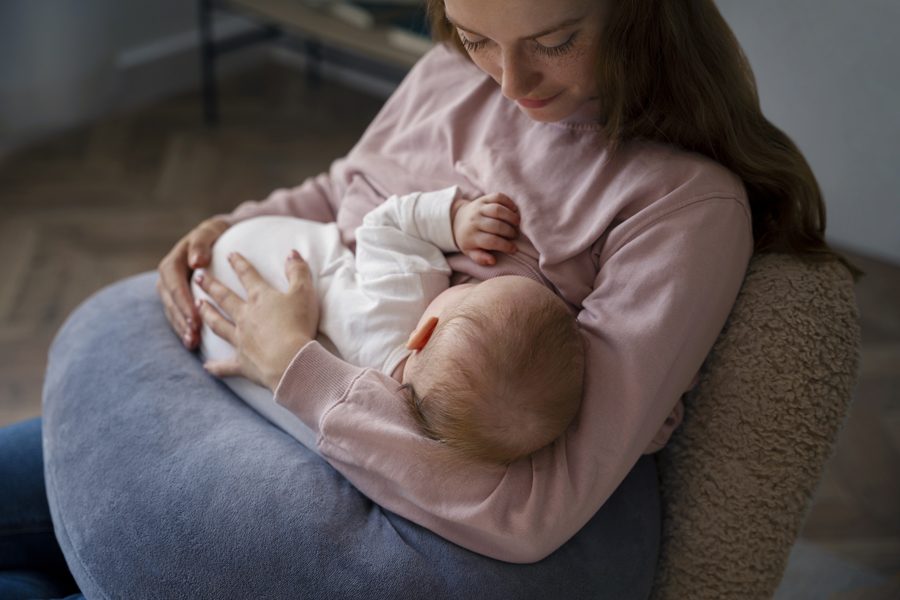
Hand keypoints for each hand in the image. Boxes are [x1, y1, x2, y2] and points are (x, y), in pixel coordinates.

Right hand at [157, 217, 229, 348]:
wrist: (223, 236)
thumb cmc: (219, 233)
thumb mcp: (211, 230)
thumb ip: (201, 243)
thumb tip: (196, 262)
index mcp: (173, 261)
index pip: (173, 283)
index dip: (182, 301)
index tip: (195, 317)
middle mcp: (168, 277)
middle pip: (170, 301)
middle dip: (181, 319)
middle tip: (193, 336)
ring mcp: (172, 290)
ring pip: (172, 311)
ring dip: (181, 328)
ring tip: (192, 343)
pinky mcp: (179, 300)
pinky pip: (178, 316)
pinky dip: (184, 329)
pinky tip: (193, 343)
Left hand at [194, 250, 318, 390]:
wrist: (290, 361)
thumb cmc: (298, 325)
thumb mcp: (304, 292)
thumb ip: (298, 271)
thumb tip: (292, 253)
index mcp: (260, 298)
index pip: (247, 275)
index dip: (239, 263)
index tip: (229, 254)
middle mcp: (245, 316)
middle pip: (225, 298)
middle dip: (211, 285)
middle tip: (197, 277)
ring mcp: (241, 339)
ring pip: (218, 324)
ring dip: (207, 315)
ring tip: (198, 306)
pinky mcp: (243, 362)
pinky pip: (226, 365)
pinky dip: (216, 366)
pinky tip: (206, 366)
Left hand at [451, 193, 519, 265]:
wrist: (456, 219)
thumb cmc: (468, 239)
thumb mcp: (470, 251)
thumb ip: (480, 258)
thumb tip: (493, 261)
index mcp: (471, 236)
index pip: (491, 241)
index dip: (505, 246)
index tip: (513, 249)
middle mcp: (474, 221)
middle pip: (496, 225)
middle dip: (510, 232)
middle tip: (515, 236)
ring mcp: (478, 208)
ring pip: (498, 210)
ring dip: (511, 217)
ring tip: (517, 223)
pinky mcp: (483, 198)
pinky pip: (498, 197)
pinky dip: (509, 202)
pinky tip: (514, 210)